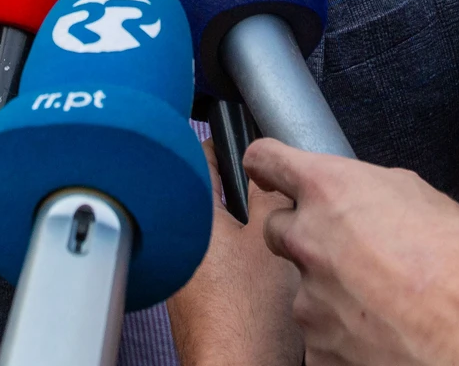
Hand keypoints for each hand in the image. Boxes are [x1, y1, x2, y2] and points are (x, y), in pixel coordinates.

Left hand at [169, 143, 301, 365]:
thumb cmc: (248, 316)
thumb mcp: (274, 239)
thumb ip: (270, 194)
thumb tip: (268, 166)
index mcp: (191, 214)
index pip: (202, 156)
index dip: (228, 143)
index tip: (248, 142)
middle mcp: (182, 240)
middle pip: (214, 195)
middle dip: (247, 192)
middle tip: (276, 194)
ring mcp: (188, 272)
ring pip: (222, 232)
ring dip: (248, 230)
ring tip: (276, 239)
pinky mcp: (199, 298)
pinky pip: (223, 264)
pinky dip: (244, 262)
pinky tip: (266, 276)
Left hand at [244, 139, 458, 365]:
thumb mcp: (425, 200)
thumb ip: (374, 192)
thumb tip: (364, 196)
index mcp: (332, 193)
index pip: (268, 161)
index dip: (268, 165)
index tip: (269, 171)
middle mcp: (309, 242)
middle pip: (278, 230)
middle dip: (305, 236)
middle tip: (351, 251)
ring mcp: (310, 302)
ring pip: (305, 289)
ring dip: (333, 292)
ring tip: (385, 301)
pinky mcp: (319, 351)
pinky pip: (322, 336)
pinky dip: (345, 335)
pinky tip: (384, 333)